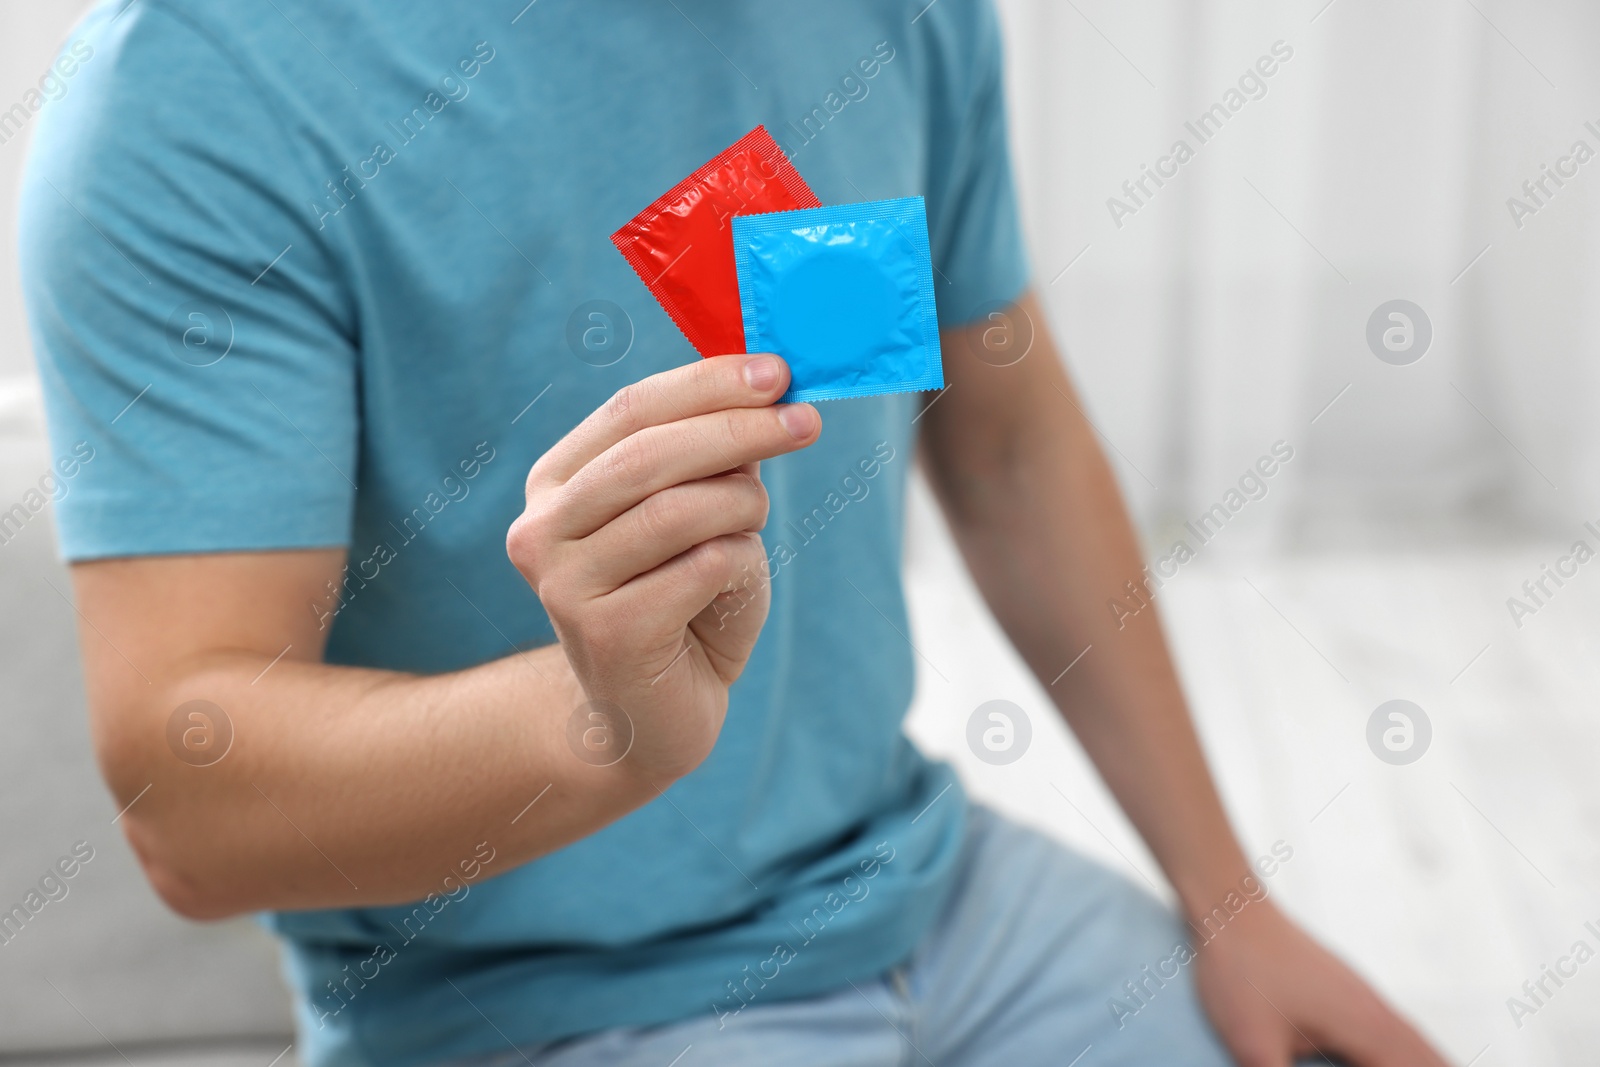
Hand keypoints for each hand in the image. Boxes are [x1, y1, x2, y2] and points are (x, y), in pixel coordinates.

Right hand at [508, 353, 818, 782]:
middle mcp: (542, 530)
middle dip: (738, 430)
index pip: (631, 409)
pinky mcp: (605, 634)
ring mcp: (564, 585)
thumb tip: (768, 388)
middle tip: (805, 421)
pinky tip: (731, 588)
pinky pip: (700, 569)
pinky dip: (739, 565)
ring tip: (757, 523)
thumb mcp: (698, 517)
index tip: (778, 371)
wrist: (653, 719)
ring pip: (676, 510)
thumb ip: (713, 458)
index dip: (708, 384)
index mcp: (556, 484)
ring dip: (742, 505)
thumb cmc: (684, 606)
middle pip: (649, 454)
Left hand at [1194, 900, 1449, 1066]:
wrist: (1232, 910)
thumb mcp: (1252, 1045)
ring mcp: (1362, 996)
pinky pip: (1394, 1027)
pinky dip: (1410, 1048)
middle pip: (1426, 1058)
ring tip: (1445, 1066)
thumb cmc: (1240, 974)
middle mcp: (1375, 1012)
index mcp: (1365, 1030)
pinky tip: (1401, 1050)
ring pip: (1413, 1041)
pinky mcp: (1345, 989)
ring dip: (1427, 1061)